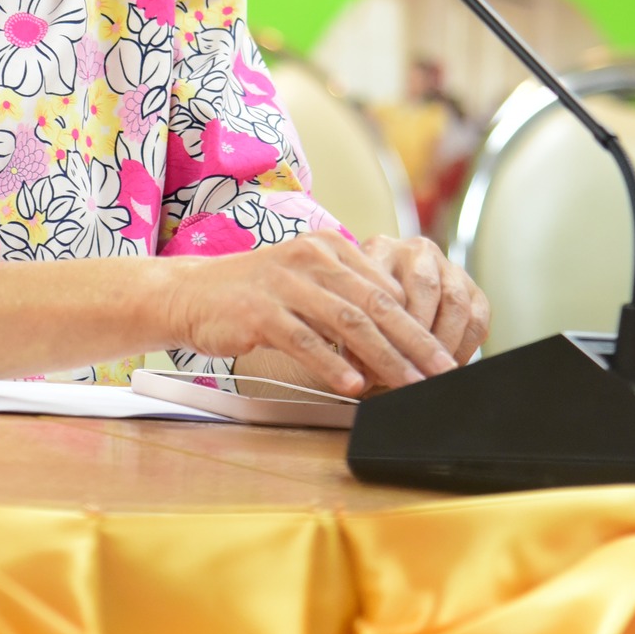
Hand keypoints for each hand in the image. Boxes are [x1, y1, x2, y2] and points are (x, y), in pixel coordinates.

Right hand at [164, 229, 481, 399]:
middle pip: (376, 304)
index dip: (419, 324)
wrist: (192, 294)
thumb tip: (401, 331)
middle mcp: (311, 258)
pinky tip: (354, 386)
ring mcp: (285, 283)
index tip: (441, 355)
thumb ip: (348, 297)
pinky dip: (333, 364)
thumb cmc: (256, 294)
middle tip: (442, 372)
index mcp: (329, 247)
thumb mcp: (307, 283)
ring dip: (385, 358)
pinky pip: (306, 340)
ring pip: (348, 322)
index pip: (387, 287)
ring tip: (410, 384)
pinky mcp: (260, 311)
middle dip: (415, 343)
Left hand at [357, 235, 488, 376]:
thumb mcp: (350, 314)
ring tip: (433, 372)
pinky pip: (477, 318)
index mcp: (380, 249)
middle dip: (419, 336)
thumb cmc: (362, 308)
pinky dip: (465, 346)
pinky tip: (450, 365)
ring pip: (455, 303)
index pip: (386, 285)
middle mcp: (417, 251)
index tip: (381, 365)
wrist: (389, 294)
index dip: (385, 329)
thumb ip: (351, 338)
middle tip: (413, 370)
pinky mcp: (472, 288)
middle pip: (424, 288)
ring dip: (445, 342)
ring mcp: (448, 267)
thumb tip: (360, 376)